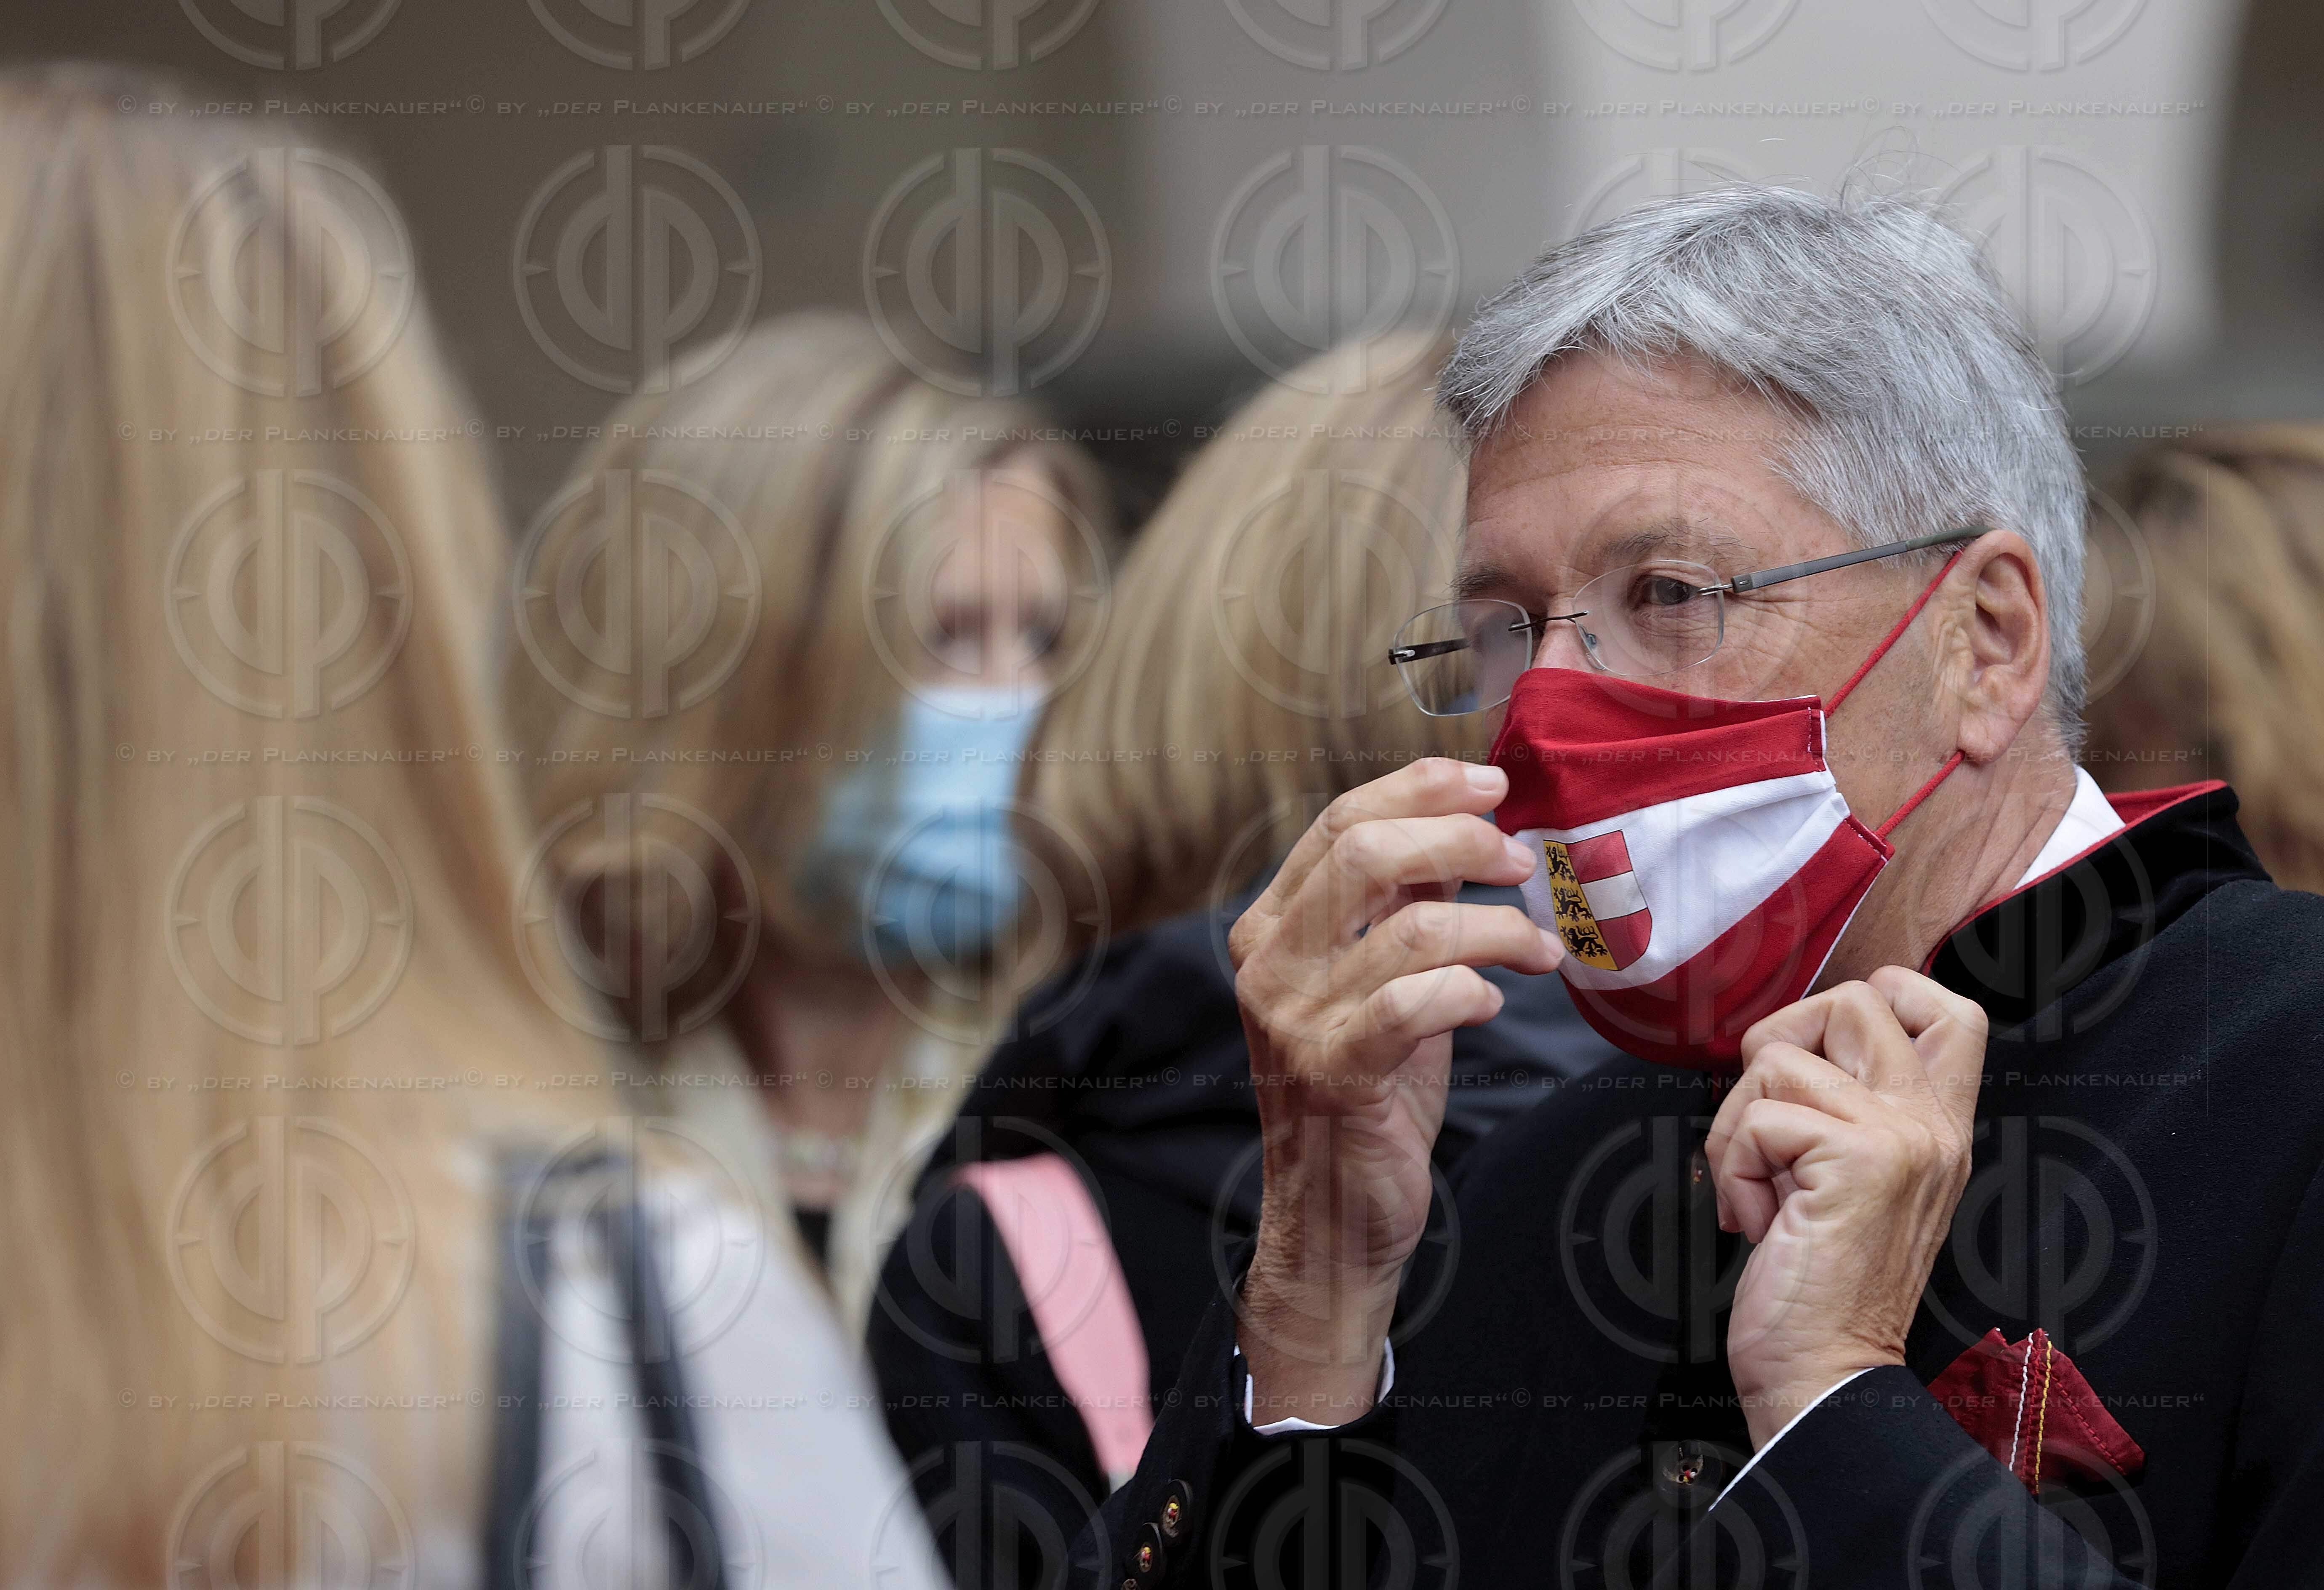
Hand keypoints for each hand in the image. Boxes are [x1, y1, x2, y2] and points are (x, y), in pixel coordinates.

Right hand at [1230, 758, 1563, 1424]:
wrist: (1331, 1218)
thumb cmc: (1368, 1093)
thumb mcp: (1375, 983)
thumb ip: (1396, 908)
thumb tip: (1463, 831)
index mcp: (1271, 927)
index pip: (1341, 820)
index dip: (1422, 788)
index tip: (1492, 784)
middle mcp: (1270, 963)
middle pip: (1365, 851)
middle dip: (1460, 839)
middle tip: (1521, 860)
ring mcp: (1294, 1018)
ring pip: (1411, 927)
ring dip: (1496, 926)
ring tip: (1537, 946)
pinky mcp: (1334, 1072)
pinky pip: (1417, 1002)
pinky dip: (1472, 990)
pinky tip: (1494, 1004)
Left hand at [1708, 969, 1984, 1446]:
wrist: (1824, 1373)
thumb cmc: (1817, 1282)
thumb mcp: (1843, 1180)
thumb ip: (1841, 1111)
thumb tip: (1781, 1051)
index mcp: (1937, 1128)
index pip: (1947, 1008)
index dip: (1877, 996)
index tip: (1817, 1056)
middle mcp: (1933, 1126)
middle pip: (1858, 999)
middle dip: (1780, 1044)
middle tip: (1768, 1121)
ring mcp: (1901, 1139)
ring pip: (1781, 1055)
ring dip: (1739, 1124)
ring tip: (1760, 1190)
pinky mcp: (1857, 1161)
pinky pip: (1757, 1117)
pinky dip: (1733, 1168)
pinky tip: (1757, 1222)